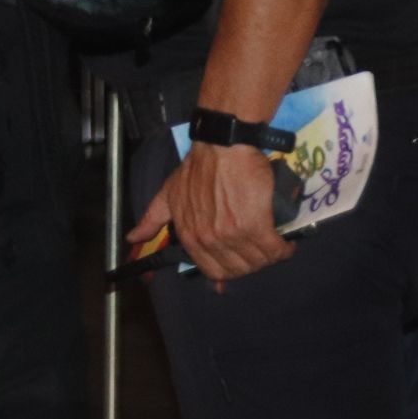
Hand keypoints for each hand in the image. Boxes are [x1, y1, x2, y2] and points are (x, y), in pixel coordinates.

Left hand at [127, 144, 294, 284]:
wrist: (222, 147)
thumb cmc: (197, 168)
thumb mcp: (168, 193)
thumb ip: (153, 219)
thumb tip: (132, 238)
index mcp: (189, 235)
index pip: (213, 271)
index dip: (230, 270)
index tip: (240, 259)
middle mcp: (208, 239)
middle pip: (240, 269)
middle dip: (253, 263)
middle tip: (260, 247)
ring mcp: (232, 234)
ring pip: (260, 261)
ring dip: (270, 256)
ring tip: (273, 242)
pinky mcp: (256, 225)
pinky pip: (275, 250)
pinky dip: (284, 249)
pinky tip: (285, 241)